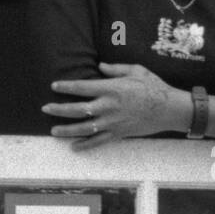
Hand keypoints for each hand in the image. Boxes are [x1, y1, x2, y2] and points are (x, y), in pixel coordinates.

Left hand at [43, 62, 188, 150]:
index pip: (82, 88)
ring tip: (53, 130)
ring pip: (84, 128)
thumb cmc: (153, 86)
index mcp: (111, 89)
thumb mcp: (136, 70)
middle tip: (45, 108)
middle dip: (59, 109)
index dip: (66, 87)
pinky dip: (85, 145)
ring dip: (67, 130)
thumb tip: (100, 66)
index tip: (54, 86)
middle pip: (77, 110)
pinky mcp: (118, 134)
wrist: (169, 109)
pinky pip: (98, 141)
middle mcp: (108, 106)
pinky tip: (74, 147)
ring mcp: (112, 122)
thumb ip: (115, 69)